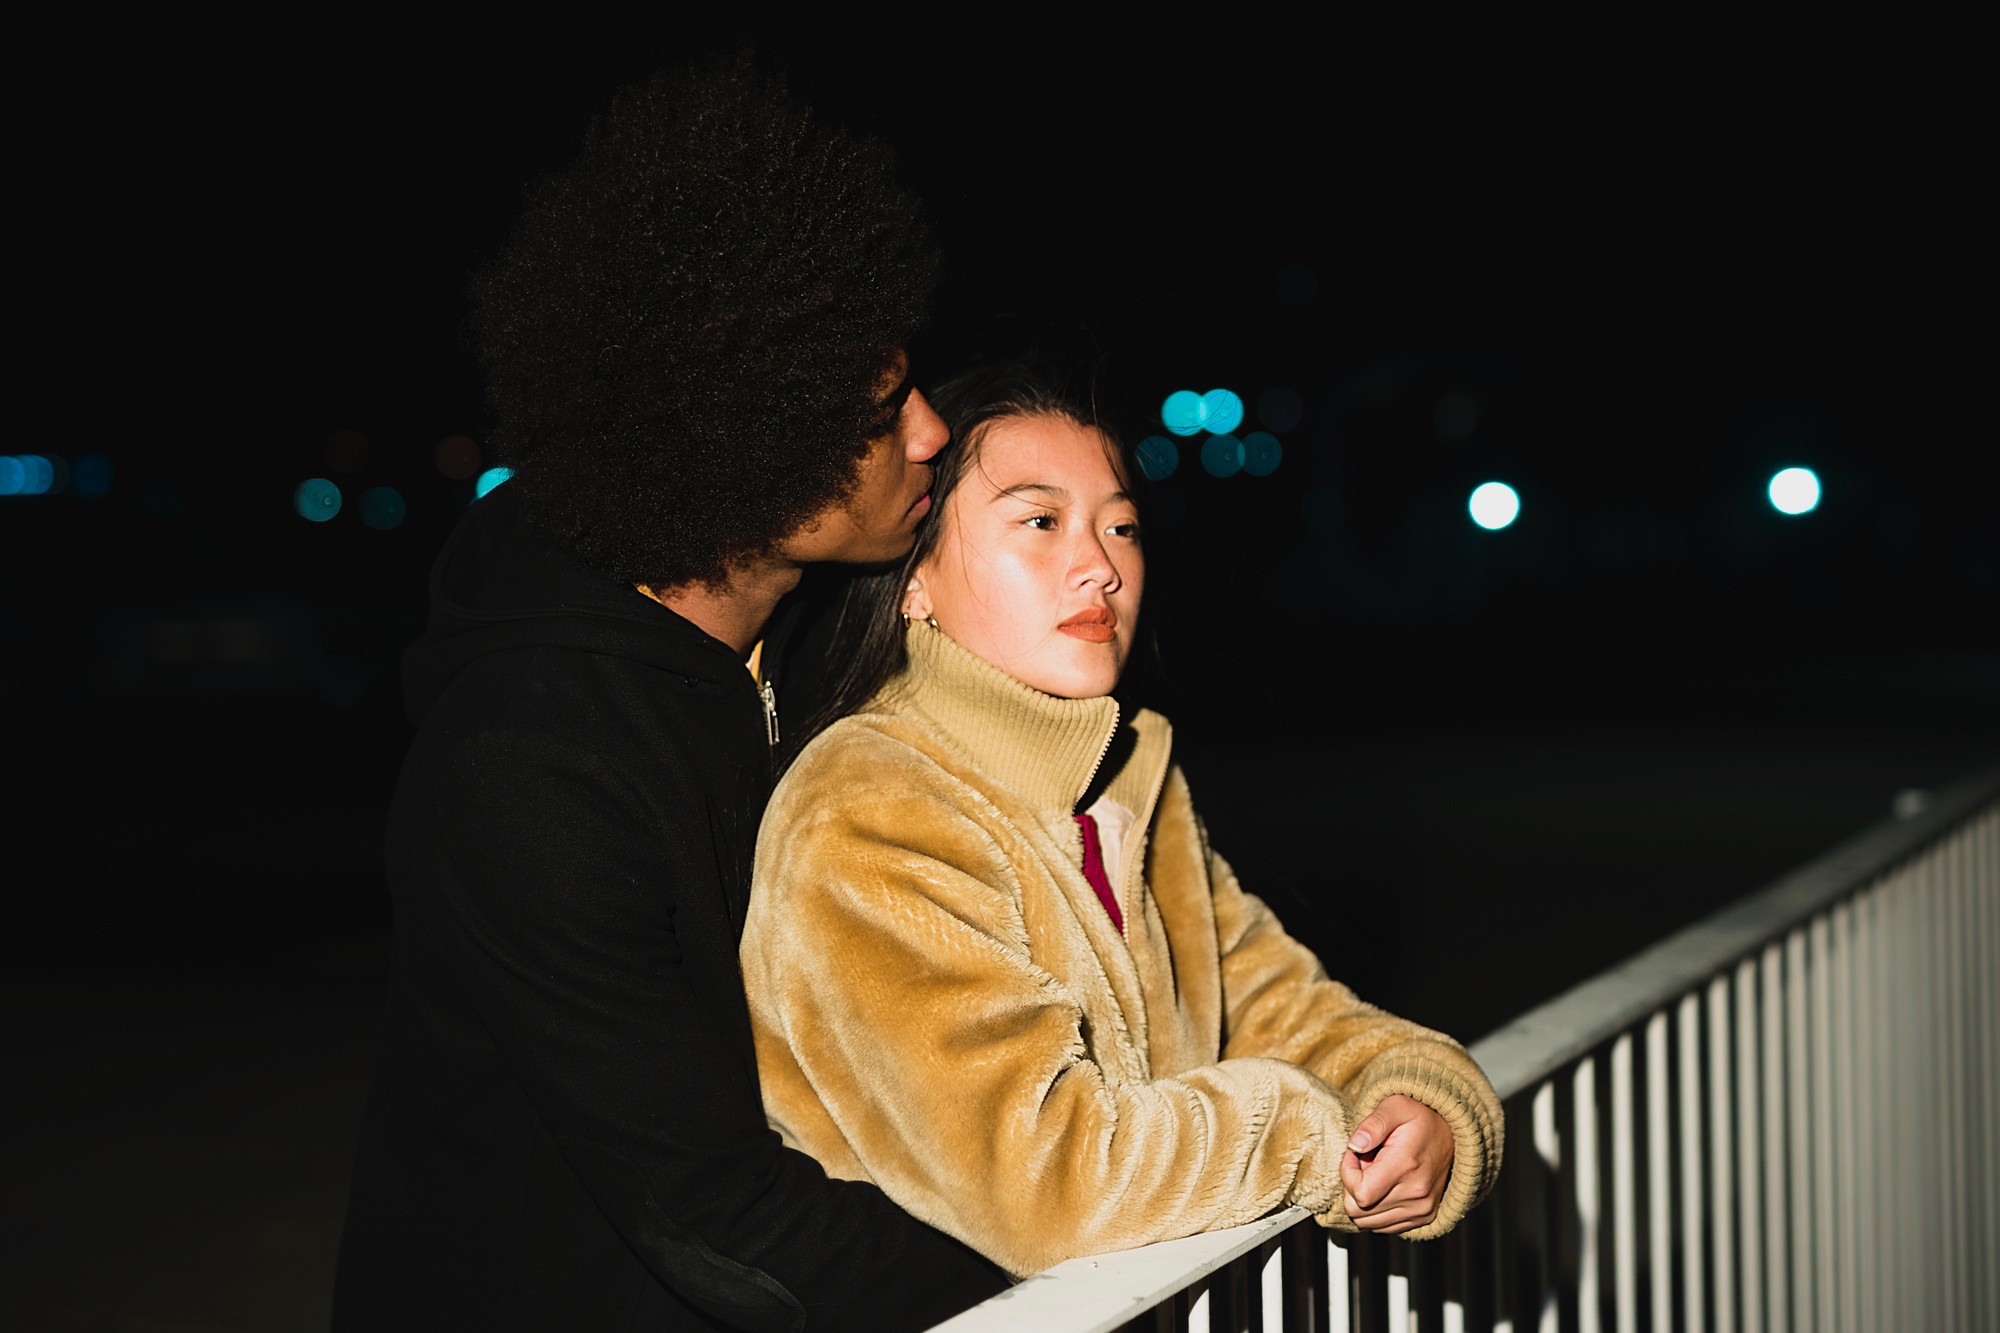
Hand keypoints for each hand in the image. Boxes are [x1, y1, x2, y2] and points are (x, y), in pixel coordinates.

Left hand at [1341, 1094, 1453, 1233]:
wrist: (1453, 1135)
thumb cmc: (1420, 1119)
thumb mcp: (1396, 1106)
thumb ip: (1373, 1123)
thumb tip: (1355, 1145)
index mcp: (1406, 1166)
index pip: (1360, 1194)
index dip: (1347, 1173)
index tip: (1354, 1154)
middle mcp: (1416, 1194)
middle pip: (1359, 1212)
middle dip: (1353, 1186)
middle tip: (1365, 1163)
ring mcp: (1421, 1209)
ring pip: (1368, 1223)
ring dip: (1364, 1199)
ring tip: (1376, 1174)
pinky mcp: (1424, 1217)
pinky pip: (1383, 1227)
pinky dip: (1376, 1209)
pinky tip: (1385, 1186)